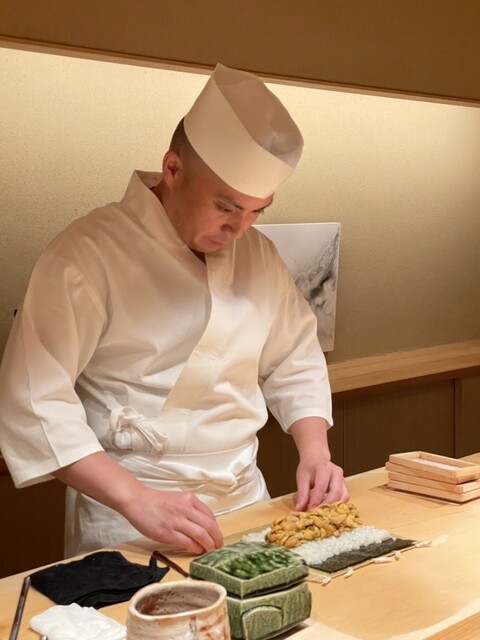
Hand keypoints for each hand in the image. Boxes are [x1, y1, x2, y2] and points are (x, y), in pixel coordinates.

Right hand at [54, 452, 222, 554]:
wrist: (138, 501)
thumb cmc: (157, 502)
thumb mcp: (178, 499)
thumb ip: (191, 510)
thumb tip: (204, 526)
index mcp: (190, 500)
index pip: (210, 516)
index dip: (216, 529)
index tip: (217, 537)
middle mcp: (186, 509)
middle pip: (209, 526)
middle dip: (217, 539)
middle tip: (218, 548)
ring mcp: (177, 521)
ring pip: (201, 535)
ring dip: (209, 545)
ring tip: (210, 551)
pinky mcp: (168, 533)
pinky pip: (188, 542)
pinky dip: (196, 548)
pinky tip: (197, 551)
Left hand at [294, 455, 348, 510]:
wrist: (316, 458)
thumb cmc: (309, 468)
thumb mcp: (302, 478)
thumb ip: (302, 494)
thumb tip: (299, 509)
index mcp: (324, 468)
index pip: (321, 488)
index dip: (315, 501)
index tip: (310, 512)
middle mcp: (337, 472)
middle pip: (336, 493)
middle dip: (327, 506)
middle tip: (318, 515)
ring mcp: (343, 479)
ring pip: (343, 496)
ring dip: (334, 507)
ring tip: (324, 514)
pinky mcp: (345, 485)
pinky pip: (345, 497)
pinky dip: (339, 505)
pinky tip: (330, 510)